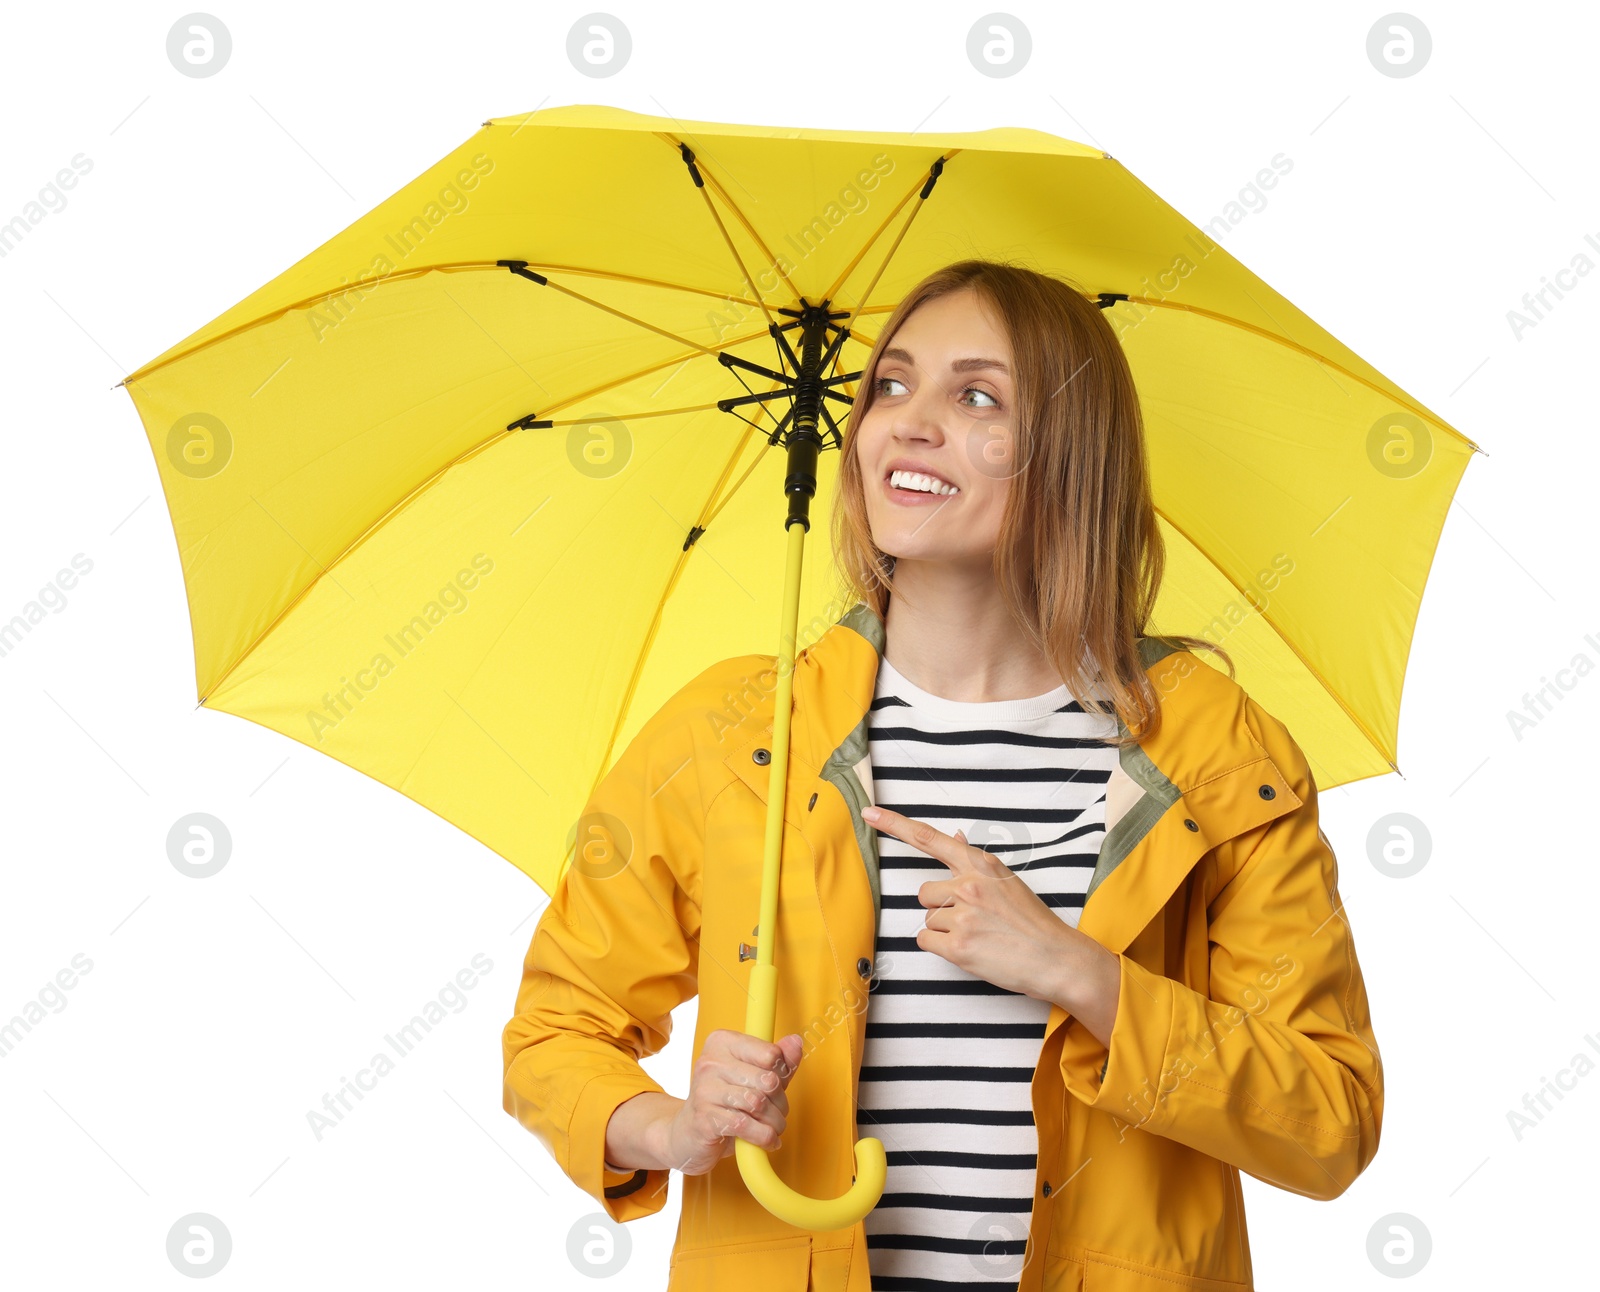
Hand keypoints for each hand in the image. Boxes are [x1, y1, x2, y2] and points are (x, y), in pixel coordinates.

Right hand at [659, 1030, 803, 1175]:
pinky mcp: (704, 1118)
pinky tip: (766, 1140)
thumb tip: (796, 1042)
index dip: (783, 1074)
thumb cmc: (724, 1100)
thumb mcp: (754, 1075)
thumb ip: (778, 1060)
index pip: (770, 1053)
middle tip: (777, 1112)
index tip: (778, 1086)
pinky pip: (745, 1126)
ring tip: (773, 1126)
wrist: (688, 1133)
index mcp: (722, 1042)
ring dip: (775, 1122)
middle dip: (781, 1102)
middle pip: (768, 1080)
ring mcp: (705, 1090)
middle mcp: (710, 1062)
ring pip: (759, 1104)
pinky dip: (764, 1137)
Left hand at [860, 803, 1117, 1028]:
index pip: (929, 838)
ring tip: (979, 936)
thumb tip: (952, 836)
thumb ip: (974, 862)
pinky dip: (941, 949)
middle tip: (974, 920)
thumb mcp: (1007, 881)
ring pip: (927, 918)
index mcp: (981, 864)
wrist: (1056, 958)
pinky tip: (970, 950)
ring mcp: (961, 915)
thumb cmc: (1033, 922)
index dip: (895, 825)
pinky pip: (926, 941)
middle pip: (923, 892)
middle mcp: (968, 884)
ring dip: (945, 930)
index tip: (870, 813)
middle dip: (941, 907)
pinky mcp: (957, 945)